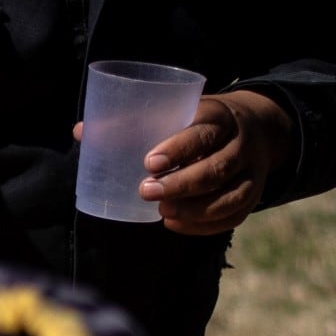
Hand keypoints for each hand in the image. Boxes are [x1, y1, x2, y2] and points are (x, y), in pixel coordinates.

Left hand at [123, 88, 295, 238]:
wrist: (254, 127)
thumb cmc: (196, 121)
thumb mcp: (175, 110)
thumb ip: (133, 122)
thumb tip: (81, 131)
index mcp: (218, 117)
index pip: (203, 133)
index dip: (178, 149)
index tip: (149, 163)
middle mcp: (241, 144)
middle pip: (217, 168)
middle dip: (181, 184)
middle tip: (146, 191)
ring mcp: (252, 172)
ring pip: (232, 196)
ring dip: (196, 210)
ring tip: (163, 212)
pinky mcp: (253, 195)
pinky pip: (235, 215)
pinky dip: (206, 225)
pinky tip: (176, 223)